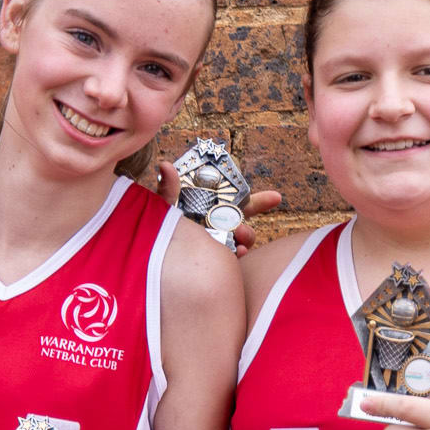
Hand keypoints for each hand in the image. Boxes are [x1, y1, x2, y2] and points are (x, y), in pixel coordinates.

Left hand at [139, 167, 286, 252]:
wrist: (152, 264)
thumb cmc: (158, 231)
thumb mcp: (163, 209)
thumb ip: (167, 190)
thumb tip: (165, 164)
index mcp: (211, 212)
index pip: (238, 204)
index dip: (259, 201)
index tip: (277, 197)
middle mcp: (217, 229)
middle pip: (243, 223)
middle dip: (250, 224)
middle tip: (243, 229)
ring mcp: (217, 247)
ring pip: (241, 242)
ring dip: (246, 239)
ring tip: (241, 241)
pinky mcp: (216, 265)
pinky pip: (232, 262)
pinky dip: (237, 258)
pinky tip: (236, 255)